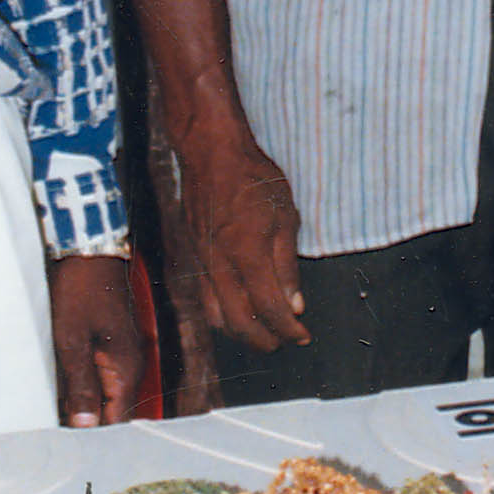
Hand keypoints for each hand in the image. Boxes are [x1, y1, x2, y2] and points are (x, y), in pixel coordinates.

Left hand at [48, 256, 148, 427]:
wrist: (89, 252)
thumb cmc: (80, 291)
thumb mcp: (72, 341)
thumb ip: (81, 386)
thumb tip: (85, 425)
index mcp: (125, 370)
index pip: (115, 421)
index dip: (93, 438)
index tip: (70, 451)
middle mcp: (130, 367)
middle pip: (113, 411)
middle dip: (89, 426)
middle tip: (60, 440)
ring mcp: (123, 357)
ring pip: (107, 396)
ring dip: (86, 408)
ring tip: (59, 421)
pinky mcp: (113, 347)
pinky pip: (102, 380)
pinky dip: (86, 390)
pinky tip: (66, 394)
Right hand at [178, 129, 307, 353]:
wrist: (210, 153)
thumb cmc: (251, 177)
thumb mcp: (284, 217)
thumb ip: (287, 265)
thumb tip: (295, 304)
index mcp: (247, 255)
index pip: (270, 309)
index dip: (289, 329)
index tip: (302, 335)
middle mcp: (220, 265)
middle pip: (239, 323)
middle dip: (264, 340)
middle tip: (284, 340)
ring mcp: (201, 262)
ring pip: (216, 316)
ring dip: (240, 331)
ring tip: (262, 330)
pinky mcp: (191, 256)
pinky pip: (204, 298)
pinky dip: (222, 314)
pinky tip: (237, 309)